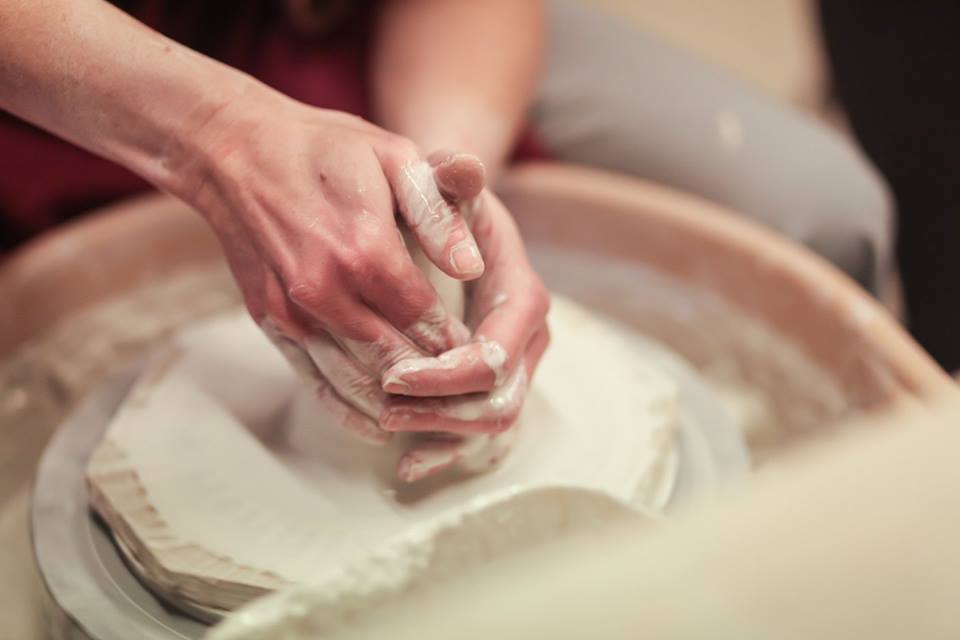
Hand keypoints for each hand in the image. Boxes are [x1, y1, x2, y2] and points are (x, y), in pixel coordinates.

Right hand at [181, 91, 487, 442]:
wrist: (233, 149)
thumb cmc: (325, 148)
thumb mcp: (394, 158)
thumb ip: (437, 214)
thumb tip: (472, 267)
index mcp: (365, 250)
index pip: (426, 322)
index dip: (457, 346)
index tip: (481, 360)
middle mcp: (325, 291)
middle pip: (394, 362)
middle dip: (434, 385)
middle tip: (465, 400)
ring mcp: (291, 311)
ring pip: (353, 381)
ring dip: (395, 405)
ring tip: (430, 417)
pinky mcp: (268, 320)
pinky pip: (312, 380)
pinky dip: (346, 408)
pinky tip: (375, 422)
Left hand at [378, 172, 551, 479]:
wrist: (453, 229)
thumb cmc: (444, 210)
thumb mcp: (445, 187)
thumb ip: (452, 180)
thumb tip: (465, 166)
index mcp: (522, 297)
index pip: (500, 351)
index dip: (451, 371)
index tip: (397, 374)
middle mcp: (527, 340)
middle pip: (500, 398)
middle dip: (443, 409)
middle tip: (385, 403)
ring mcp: (514, 369)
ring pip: (491, 423)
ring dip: (440, 431)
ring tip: (385, 423)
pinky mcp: (491, 388)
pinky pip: (477, 433)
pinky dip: (444, 449)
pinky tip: (406, 462)